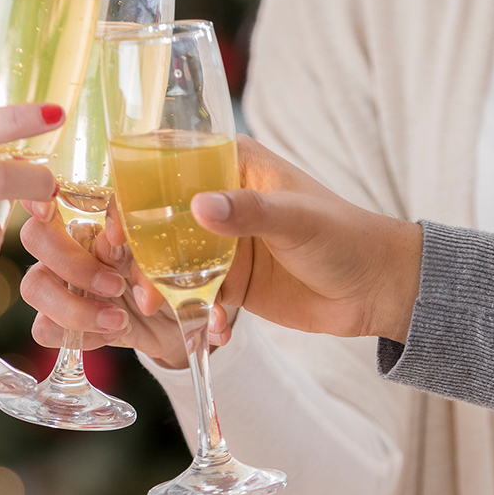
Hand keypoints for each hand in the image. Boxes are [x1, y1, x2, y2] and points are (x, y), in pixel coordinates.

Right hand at [17, 136, 422, 370]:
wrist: (381, 289)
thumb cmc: (346, 236)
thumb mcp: (297, 220)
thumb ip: (248, 213)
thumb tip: (198, 206)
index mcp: (231, 163)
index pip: (164, 161)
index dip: (129, 186)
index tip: (112, 222)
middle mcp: (217, 199)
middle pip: (152, 214)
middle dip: (133, 246)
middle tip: (125, 275)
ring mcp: (220, 243)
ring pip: (165, 258)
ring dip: (155, 284)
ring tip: (156, 306)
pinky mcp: (228, 282)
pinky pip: (192, 295)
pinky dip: (192, 314)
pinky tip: (212, 333)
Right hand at [18, 204, 191, 366]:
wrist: (178, 325)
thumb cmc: (167, 280)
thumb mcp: (165, 259)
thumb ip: (139, 246)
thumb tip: (112, 240)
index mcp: (92, 222)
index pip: (50, 197)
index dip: (38, 198)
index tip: (50, 209)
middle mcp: (67, 249)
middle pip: (35, 237)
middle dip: (72, 264)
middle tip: (115, 286)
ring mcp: (58, 285)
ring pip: (34, 286)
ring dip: (76, 308)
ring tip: (119, 319)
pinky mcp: (59, 322)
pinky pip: (44, 328)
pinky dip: (79, 335)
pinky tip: (111, 333)